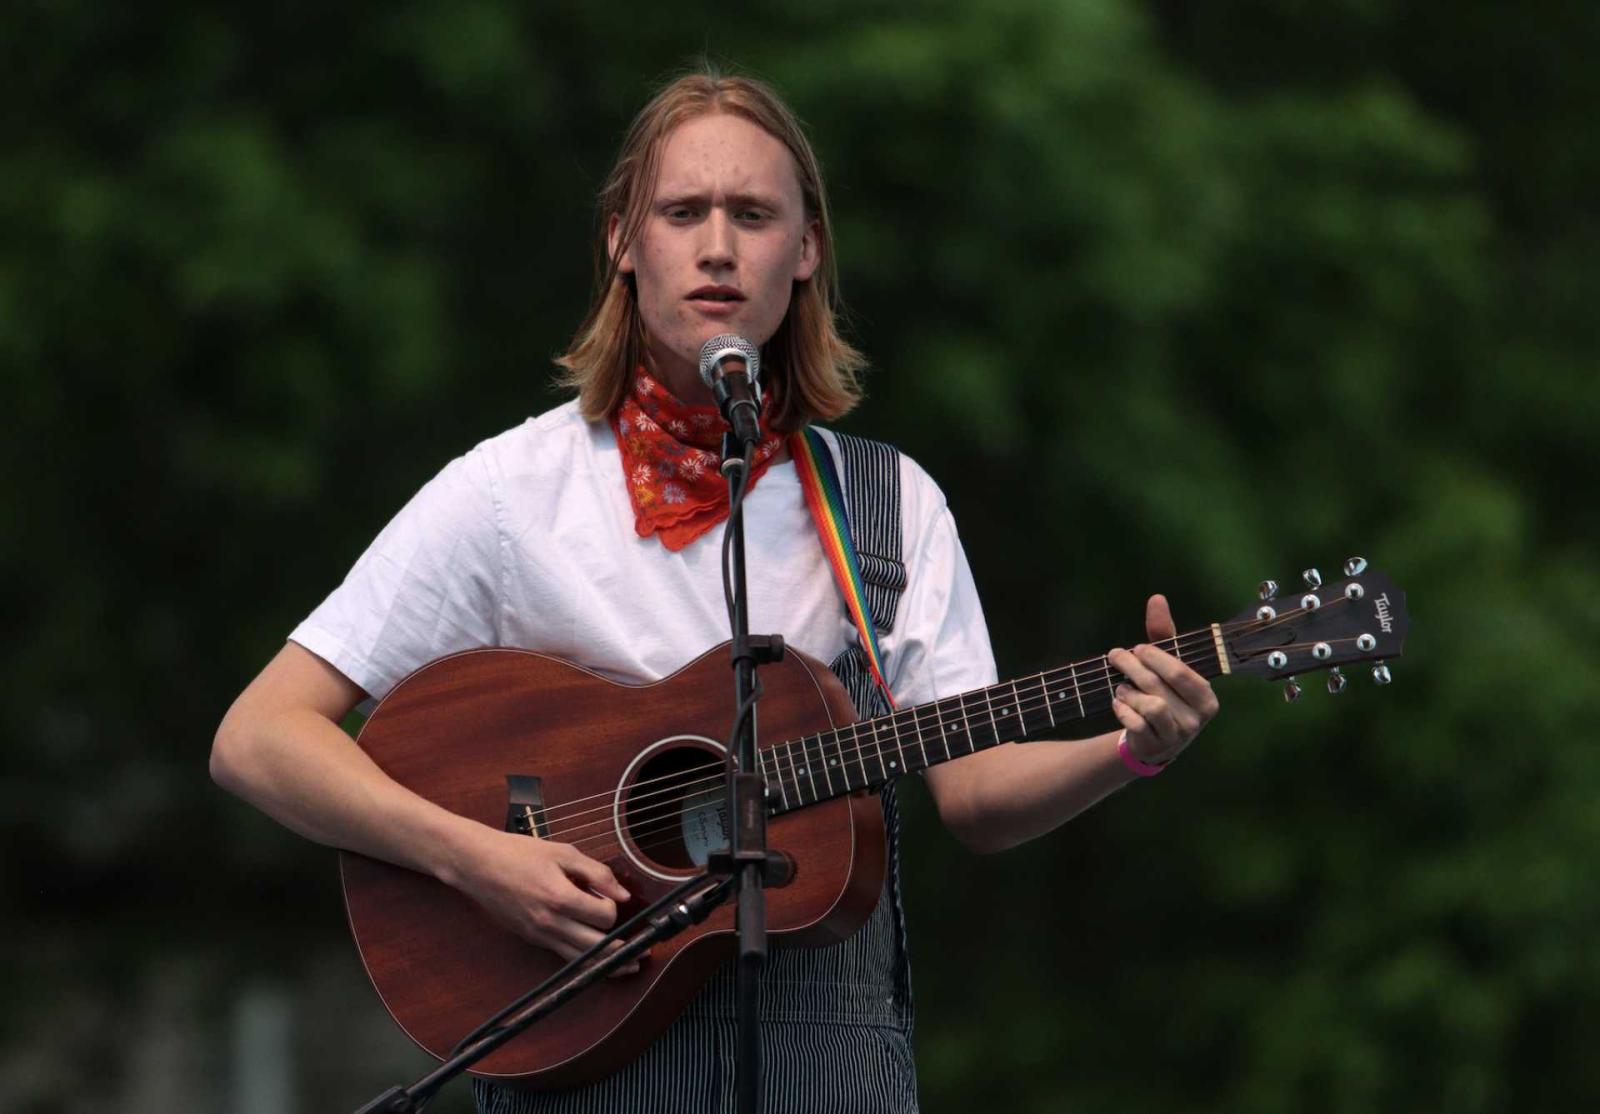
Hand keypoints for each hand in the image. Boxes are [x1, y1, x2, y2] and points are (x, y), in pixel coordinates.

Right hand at [451, 826, 642, 974]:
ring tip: (629, 966)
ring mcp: (539, 935)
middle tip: (644, 950)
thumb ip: (597, 873)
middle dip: (623, 949)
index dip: (615, 909)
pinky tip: (598, 960)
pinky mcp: (532, 939)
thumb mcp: (562, 853)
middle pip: (596, 947)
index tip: (612, 899)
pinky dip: (584, 961)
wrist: (477, 864)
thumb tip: (622, 894)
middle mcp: (550, 923)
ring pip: (580, 960)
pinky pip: (563, 957)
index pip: (604, 917)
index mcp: (560, 897)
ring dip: (607, 965)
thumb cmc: (519, 853)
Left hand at [1107, 594, 1219, 765]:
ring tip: (1121, 688)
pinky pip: (1136, 724)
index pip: (1179, 671)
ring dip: (1128, 692)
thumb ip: (1162, 633)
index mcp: (1206, 695)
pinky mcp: (1158, 747)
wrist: (1152, 738)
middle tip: (1116, 657)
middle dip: (1132, 667)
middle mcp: (1198, 717)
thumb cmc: (1162, 693)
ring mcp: (1179, 735)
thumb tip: (1157, 598)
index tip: (1137, 648)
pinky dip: (1122, 711)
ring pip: (1149, 705)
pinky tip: (1119, 704)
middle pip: (1159, 685)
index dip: (1154, 657)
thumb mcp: (1164, 664)